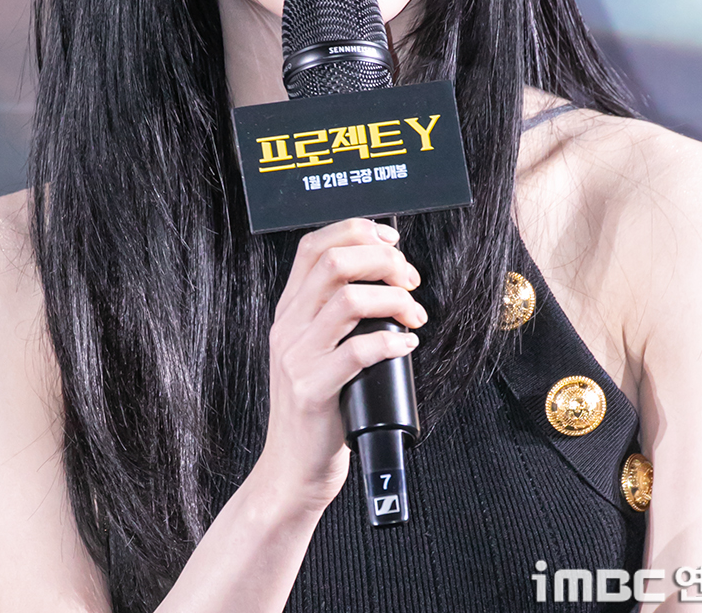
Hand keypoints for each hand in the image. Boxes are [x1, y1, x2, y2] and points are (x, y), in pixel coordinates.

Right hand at [256, 218, 425, 513]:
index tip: (391, 241)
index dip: (356, 231)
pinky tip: (406, 345)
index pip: (313, 245)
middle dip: (383, 260)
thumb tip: (388, 277)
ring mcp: (297, 358)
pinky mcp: (312, 391)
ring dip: (393, 299)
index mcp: (289, 311)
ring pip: (347, 299)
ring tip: (414, 315)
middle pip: (334, 262)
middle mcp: (288, 327)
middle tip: (410, 280)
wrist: (291, 470)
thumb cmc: (318, 409)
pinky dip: (390, 341)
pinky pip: (356, 351)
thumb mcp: (315, 350)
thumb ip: (335, 314)